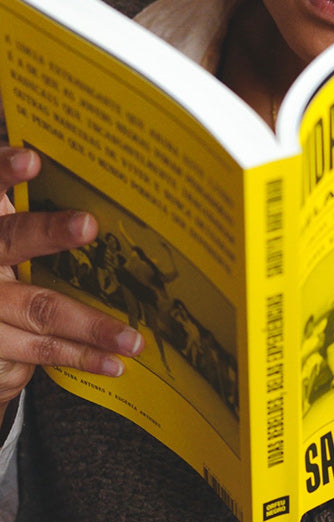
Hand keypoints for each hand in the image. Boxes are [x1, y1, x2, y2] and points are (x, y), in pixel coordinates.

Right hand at [0, 146, 143, 411]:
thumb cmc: (13, 282)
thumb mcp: (20, 247)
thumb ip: (47, 230)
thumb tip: (122, 205)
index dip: (3, 170)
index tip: (32, 160)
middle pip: (8, 239)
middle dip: (47, 232)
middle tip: (88, 224)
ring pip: (36, 306)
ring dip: (91, 323)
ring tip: (133, 338)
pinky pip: (39, 348)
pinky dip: (82, 355)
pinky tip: (114, 362)